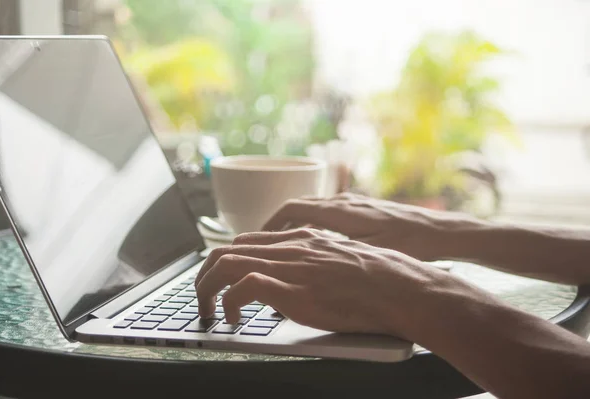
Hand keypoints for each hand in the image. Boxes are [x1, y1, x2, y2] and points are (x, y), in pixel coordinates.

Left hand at [194, 228, 453, 338]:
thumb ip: (317, 265)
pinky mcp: (291, 288)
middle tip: (203, 296)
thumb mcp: (343, 262)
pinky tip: (233, 319)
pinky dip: (228, 303)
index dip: (227, 260)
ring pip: (225, 262)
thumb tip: (304, 284)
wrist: (400, 287)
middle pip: (228, 249)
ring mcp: (288, 265)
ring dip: (207, 287)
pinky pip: (241, 287)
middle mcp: (289, 247)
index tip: (221, 280)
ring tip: (208, 310)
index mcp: (302, 239)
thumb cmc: (381, 280)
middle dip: (206, 273)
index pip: (248, 241)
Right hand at [262, 192, 460, 260]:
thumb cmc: (410, 245)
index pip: (294, 208)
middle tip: (264, 242)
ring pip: (315, 209)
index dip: (271, 222)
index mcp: (341, 212)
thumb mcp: (369, 253)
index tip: (256, 236)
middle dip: (279, 223)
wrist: (444, 232)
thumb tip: (304, 264)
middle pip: (300, 206)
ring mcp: (356, 203)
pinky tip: (318, 243)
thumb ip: (334, 255)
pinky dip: (315, 225)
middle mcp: (345, 202)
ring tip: (285, 245)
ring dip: (297, 224)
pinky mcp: (365, 210)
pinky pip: (329, 213)